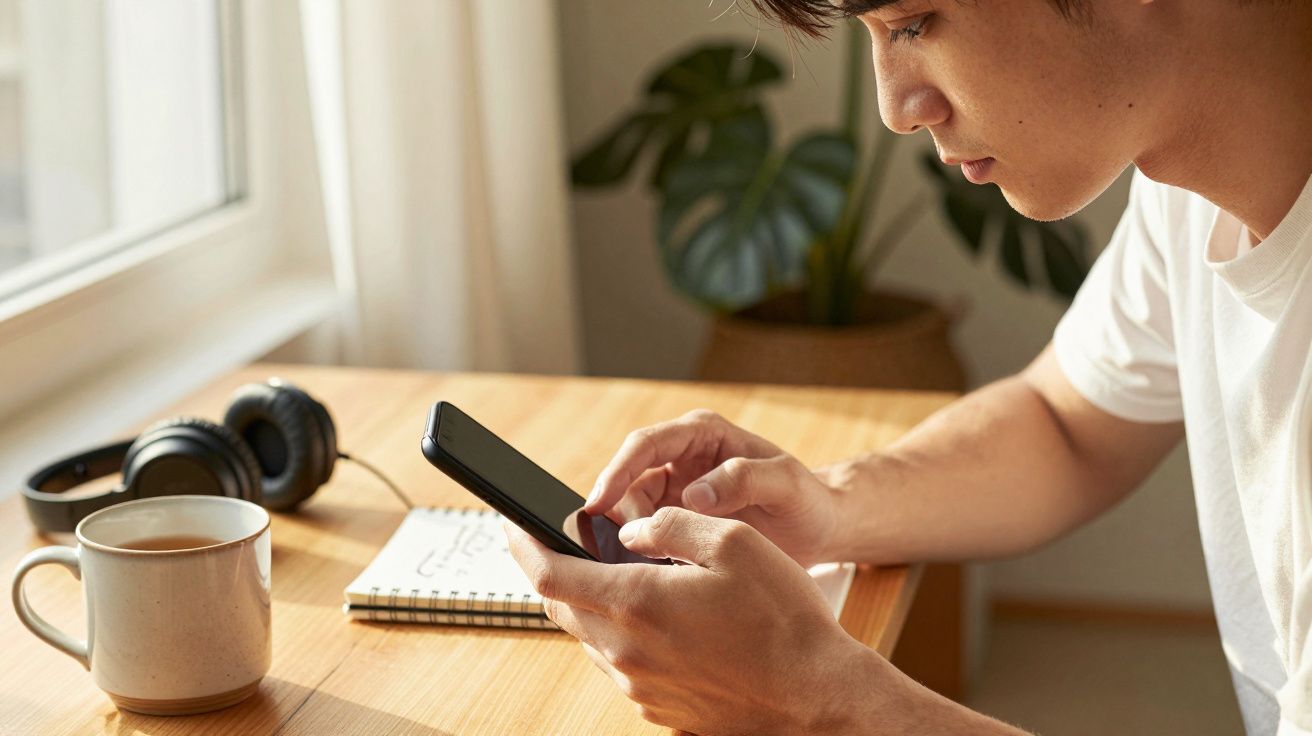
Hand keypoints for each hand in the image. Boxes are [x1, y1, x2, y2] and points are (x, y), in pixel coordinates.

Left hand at [503, 508, 892, 734]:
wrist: (815, 695)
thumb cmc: (782, 618)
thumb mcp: (734, 543)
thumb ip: (672, 524)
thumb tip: (632, 530)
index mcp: (637, 603)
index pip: (550, 574)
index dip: (522, 545)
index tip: (511, 524)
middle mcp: (626, 651)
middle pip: (561, 607)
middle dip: (553, 570)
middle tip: (558, 542)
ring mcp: (638, 684)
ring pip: (590, 635)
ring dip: (591, 603)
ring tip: (620, 574)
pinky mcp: (656, 706)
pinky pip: (620, 662)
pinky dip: (622, 632)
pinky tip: (658, 617)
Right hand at [585, 409, 842, 566]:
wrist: (819, 529)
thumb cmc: (807, 499)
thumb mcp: (787, 484)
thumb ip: (745, 479)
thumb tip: (695, 494)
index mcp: (703, 435)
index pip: (646, 444)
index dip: (617, 471)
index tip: (599, 502)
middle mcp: (682, 458)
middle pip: (628, 479)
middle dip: (620, 511)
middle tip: (628, 549)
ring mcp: (676, 490)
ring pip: (630, 509)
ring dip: (630, 535)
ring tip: (644, 565)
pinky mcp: (677, 521)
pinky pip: (645, 532)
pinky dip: (641, 551)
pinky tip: (650, 573)